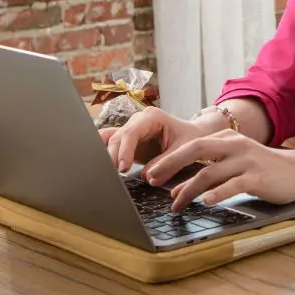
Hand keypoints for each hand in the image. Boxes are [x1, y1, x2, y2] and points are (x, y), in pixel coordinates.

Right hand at [98, 106, 217, 172]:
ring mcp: (131, 130)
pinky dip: (105, 153)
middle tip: (112, 176)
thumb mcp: (184, 150)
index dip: (124, 150)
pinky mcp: (128, 141)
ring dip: (106, 156)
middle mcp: (138, 120)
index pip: (131, 132)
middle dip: (112, 156)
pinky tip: (101, 166)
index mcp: (152, 117)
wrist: (194, 135)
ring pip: (111, 140)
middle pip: (118, 137)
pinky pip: (111, 144)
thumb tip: (148, 177)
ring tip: (106, 174)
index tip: (123, 168)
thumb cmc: (191, 138)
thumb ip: (167, 162)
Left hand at [141, 130, 294, 212]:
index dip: (168, 159)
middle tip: (151, 180)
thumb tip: (177, 190)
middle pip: (195, 151)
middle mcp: (235, 145)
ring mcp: (246, 160)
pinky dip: (217, 194)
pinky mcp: (257, 177)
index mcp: (227, 139)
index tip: (150, 173)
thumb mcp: (236, 162)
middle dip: (170, 165)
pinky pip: (232, 185)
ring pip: (209, 173)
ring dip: (188, 190)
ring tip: (175, 205)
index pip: (191, 145)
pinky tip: (205, 202)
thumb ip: (210, 171)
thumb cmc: (263, 169)